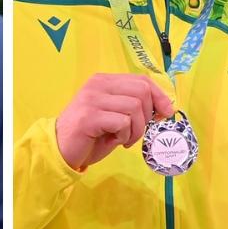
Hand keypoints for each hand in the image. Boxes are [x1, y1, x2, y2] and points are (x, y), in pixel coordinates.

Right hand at [55, 74, 174, 170]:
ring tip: (125, 140)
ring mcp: (92, 99)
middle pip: (141, 90)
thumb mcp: (115, 116)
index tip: (166, 112)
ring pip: (134, 107)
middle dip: (147, 115)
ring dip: (136, 129)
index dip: (159, 95)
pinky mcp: (89, 117)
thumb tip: (164, 107)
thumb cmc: (90, 135)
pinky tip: (115, 141)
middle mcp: (98, 85)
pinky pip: (122, 122)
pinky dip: (125, 135)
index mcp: (105, 81)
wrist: (60, 149)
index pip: (141, 79)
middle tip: (137, 132)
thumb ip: (133, 107)